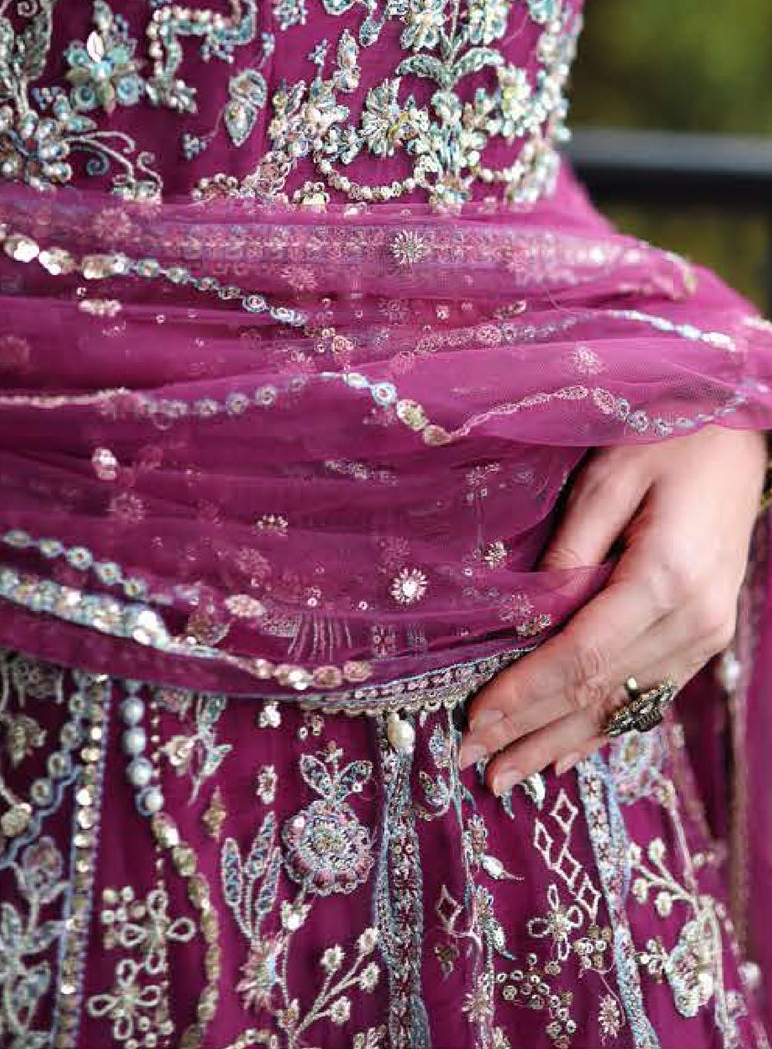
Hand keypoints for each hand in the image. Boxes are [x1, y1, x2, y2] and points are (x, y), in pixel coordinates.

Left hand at [457, 424, 766, 792]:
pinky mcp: (706, 636)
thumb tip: (530, 615)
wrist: (740, 436)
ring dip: (560, 742)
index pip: (582, 654)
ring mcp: (706, 634)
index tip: (475, 719)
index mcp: (666, 578)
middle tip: (471, 763)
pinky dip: (602, 727)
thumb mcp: (607, 479)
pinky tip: (565, 754)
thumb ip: (570, 551)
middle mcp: (693, 620)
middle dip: (530, 731)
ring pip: (623, 706)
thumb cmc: (667, 439)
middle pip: (599, 692)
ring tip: (506, 775)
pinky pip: (648, 696)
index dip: (526, 692)